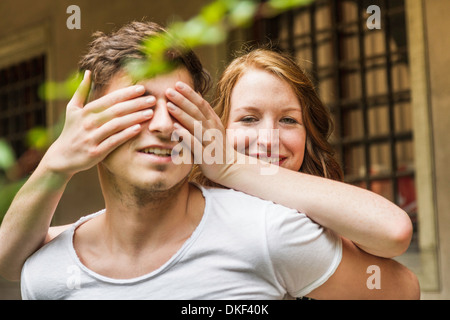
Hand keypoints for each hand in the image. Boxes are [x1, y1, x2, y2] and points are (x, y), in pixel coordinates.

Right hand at [41, 70, 155, 177]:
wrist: (62, 157)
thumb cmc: (71, 130)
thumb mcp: (73, 109)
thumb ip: (82, 90)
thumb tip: (88, 72)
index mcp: (86, 111)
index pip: (110, 99)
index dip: (127, 93)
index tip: (142, 88)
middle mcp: (88, 123)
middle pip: (116, 110)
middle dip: (136, 104)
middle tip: (153, 99)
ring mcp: (92, 138)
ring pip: (116, 125)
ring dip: (135, 118)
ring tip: (150, 113)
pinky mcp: (95, 152)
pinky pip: (113, 141)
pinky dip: (126, 134)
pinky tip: (138, 128)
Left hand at [166, 82, 243, 183]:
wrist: (230, 168)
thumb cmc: (217, 147)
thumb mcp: (213, 127)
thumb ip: (204, 113)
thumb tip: (196, 94)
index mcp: (214, 122)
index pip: (201, 103)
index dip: (190, 93)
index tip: (177, 84)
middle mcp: (213, 130)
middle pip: (197, 112)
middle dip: (182, 100)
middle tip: (168, 90)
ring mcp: (210, 142)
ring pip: (196, 126)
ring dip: (182, 115)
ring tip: (169, 105)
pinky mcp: (206, 155)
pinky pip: (195, 144)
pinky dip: (186, 136)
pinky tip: (175, 129)